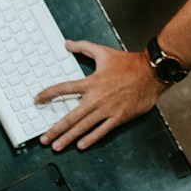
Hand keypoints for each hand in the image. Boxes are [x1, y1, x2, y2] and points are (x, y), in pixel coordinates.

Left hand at [33, 42, 162, 150]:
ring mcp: (107, 109)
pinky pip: (102, 131)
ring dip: (69, 138)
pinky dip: (91, 139)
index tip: (38, 100)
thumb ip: (84, 47)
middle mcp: (96, 98)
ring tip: (57, 146)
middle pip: (71, 116)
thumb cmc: (129, 63)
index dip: (48, 94)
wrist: (152, 73)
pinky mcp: (119, 117)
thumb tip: (67, 43)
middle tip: (44, 139)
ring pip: (84, 126)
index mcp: (91, 82)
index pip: (64, 89)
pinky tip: (81, 146)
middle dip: (55, 129)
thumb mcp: (104, 52)